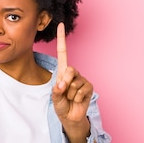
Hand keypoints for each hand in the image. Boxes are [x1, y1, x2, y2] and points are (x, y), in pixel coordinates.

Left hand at [51, 22, 91, 142]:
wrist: (70, 117)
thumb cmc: (61, 105)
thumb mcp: (54, 97)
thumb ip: (57, 90)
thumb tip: (62, 84)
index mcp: (62, 71)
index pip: (63, 52)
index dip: (61, 39)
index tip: (60, 25)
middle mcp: (73, 73)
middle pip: (69, 70)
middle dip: (65, 83)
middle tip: (63, 92)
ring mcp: (82, 80)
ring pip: (75, 83)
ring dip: (70, 94)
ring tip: (70, 98)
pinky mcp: (89, 87)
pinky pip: (82, 90)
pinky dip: (77, 97)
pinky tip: (77, 100)